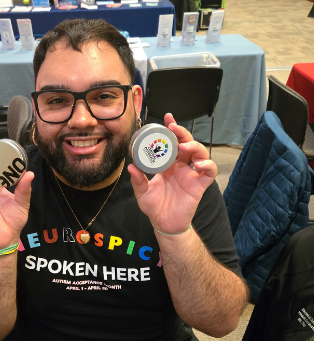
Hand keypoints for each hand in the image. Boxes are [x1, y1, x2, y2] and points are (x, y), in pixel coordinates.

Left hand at [128, 114, 216, 233]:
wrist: (164, 223)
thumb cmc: (154, 206)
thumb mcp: (141, 191)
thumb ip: (137, 179)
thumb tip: (131, 167)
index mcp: (166, 163)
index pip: (171, 142)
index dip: (171, 129)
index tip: (167, 117)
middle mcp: (180, 165)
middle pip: (187, 143)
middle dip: (182, 132)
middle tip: (174, 128)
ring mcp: (191, 174)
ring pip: (200, 154)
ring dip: (194, 146)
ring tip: (184, 146)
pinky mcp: (199, 185)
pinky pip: (209, 172)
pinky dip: (208, 166)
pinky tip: (200, 164)